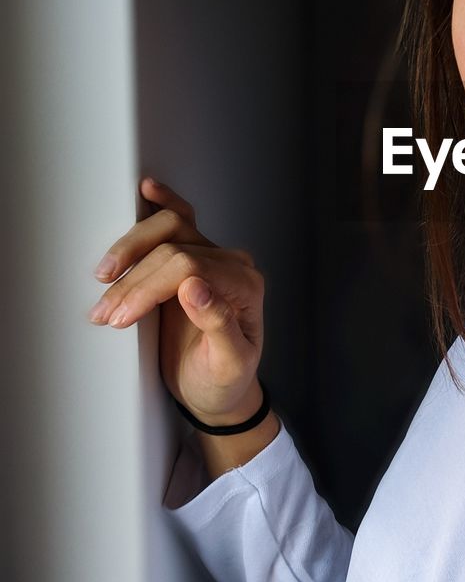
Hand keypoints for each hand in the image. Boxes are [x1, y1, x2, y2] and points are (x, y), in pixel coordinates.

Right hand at [89, 177, 265, 423]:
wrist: (219, 390)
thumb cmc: (226, 381)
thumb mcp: (228, 365)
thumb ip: (219, 327)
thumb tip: (195, 288)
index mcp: (244, 286)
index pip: (190, 267)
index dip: (149, 287)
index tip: (122, 316)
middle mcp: (231, 265)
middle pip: (175, 246)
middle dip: (133, 277)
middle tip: (107, 310)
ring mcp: (211, 257)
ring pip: (170, 228)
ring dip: (130, 250)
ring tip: (103, 279)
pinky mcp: (191, 258)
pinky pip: (179, 221)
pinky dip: (162, 204)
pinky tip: (148, 191)